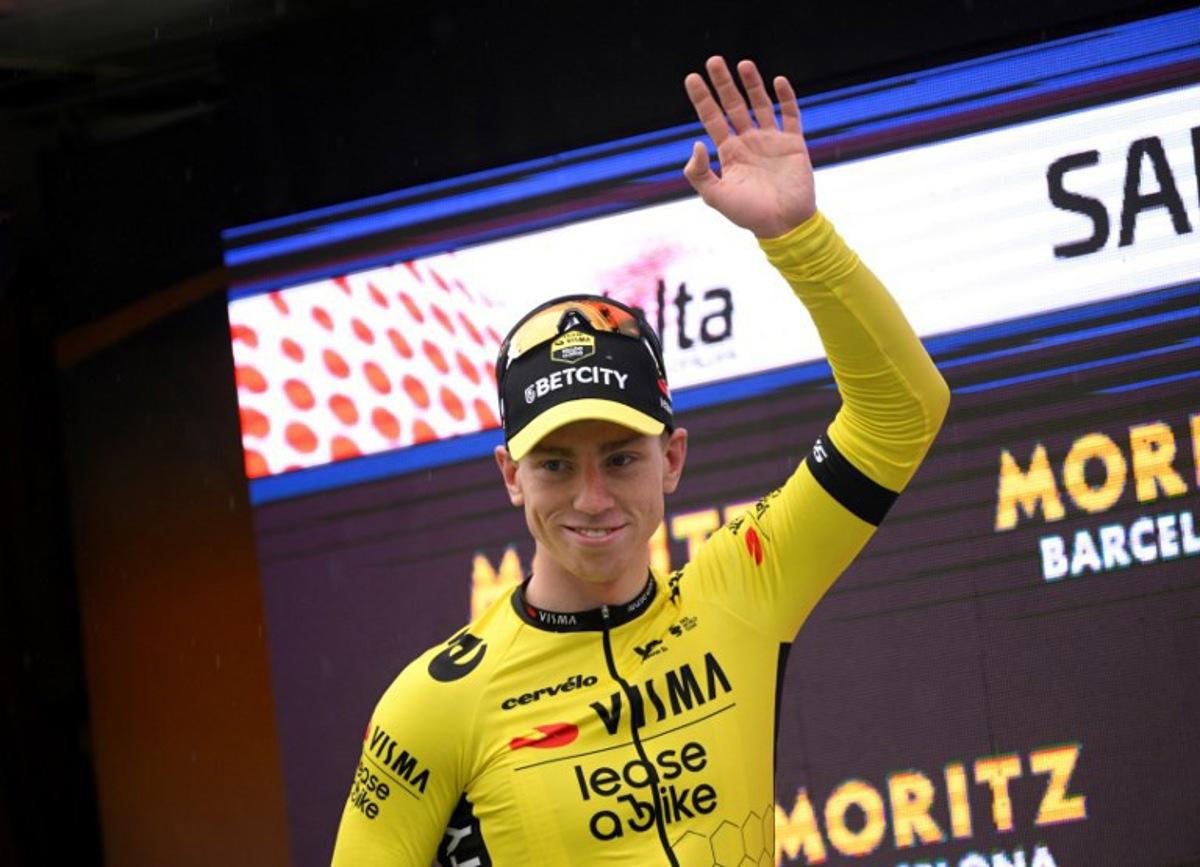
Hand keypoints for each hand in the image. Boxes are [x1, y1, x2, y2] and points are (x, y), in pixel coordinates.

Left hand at [683, 57, 814, 238]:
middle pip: (733, 105)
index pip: (712, 118)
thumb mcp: (715, 197)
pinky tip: (777, 81)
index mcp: (730, 152)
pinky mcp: (793, 143)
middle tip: (713, 60)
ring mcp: (771, 140)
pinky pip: (790, 115)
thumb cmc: (748, 214)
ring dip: (752, 84)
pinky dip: (785, 97)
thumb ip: (700, 173)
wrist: (784, 225)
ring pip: (760, 104)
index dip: (702, 99)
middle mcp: (749, 142)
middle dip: (723, 83)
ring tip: (742, 64)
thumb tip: (697, 143)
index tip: (691, 78)